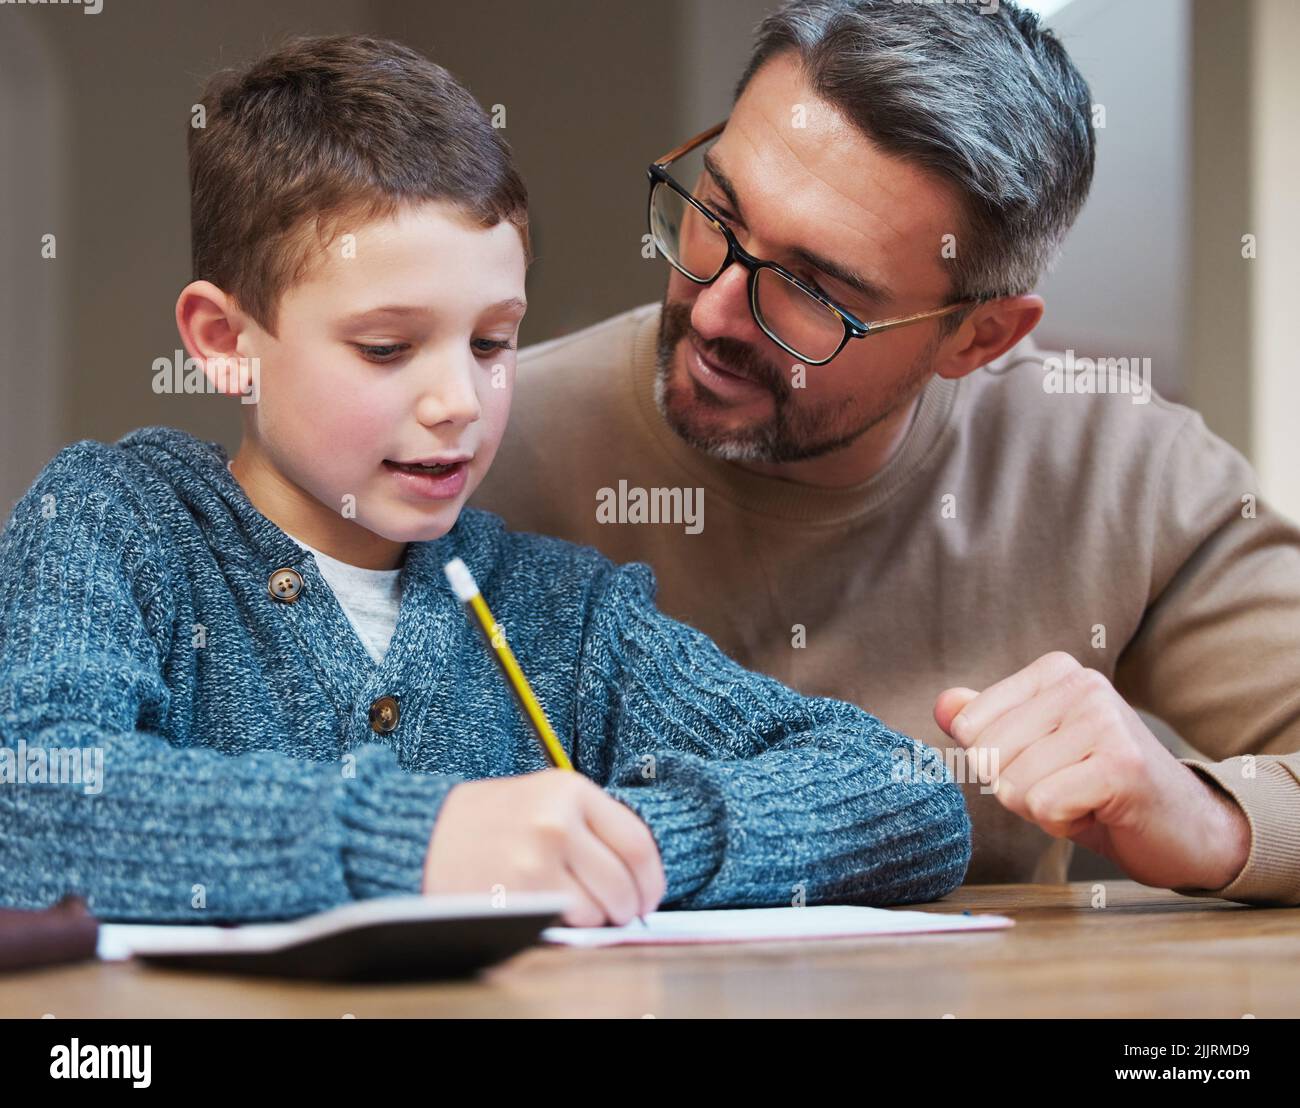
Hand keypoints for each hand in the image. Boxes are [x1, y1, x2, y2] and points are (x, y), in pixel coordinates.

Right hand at [422, 769, 665, 925]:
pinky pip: (565, 921)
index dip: (651, 879)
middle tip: (622, 914)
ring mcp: (537, 859)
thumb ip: (591, 826)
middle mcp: (557, 821)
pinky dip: (567, 925)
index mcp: (570, 790)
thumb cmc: (490, 821)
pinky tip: (552, 912)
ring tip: (576, 907)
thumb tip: (640, 877)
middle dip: (629, 907)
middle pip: (623, 882)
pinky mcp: (518, 893)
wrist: (424, 832)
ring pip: (598, 908)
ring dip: (597, 918)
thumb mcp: (544, 799)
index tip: (649, 895)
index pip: (637, 843)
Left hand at [934, 652, 1250, 891]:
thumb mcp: (1034, 747)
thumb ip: (987, 722)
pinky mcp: (1121, 765)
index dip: (996, 762)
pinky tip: (1098, 811)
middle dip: (1018, 788)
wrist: (1183, 827)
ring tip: (1086, 796)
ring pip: (1012, 784)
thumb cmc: (1099, 786)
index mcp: (1055, 672)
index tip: (1045, 764)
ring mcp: (1104, 721)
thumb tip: (943, 705)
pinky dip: (1063, 824)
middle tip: (1069, 785)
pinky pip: (1044, 805)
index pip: (969, 725)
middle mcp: (1081, 684)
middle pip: (987, 756)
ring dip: (1044, 809)